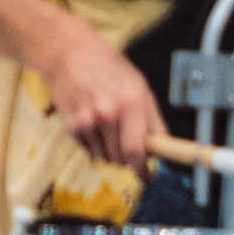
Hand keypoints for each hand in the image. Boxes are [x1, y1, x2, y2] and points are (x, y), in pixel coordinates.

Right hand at [41, 21, 158, 166]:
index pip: (137, 148)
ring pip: (106, 157)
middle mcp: (107, 114)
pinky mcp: (71, 127)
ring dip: (114, 153)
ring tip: (114, 129)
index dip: (143, 168)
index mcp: (131, 102)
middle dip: (131, 160)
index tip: (149, 178)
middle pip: (121, 157)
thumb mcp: (141, 88)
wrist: (70, 56)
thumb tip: (163, 147)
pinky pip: (90, 151)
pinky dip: (98, 146)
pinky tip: (98, 126)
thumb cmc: (111, 70)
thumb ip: (152, 120)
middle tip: (134, 150)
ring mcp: (86, 121)